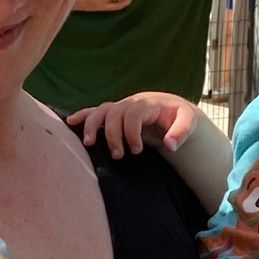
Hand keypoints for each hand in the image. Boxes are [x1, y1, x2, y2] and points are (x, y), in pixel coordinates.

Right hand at [68, 90, 195, 156]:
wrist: (170, 109)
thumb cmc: (178, 117)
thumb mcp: (188, 120)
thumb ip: (181, 132)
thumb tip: (170, 146)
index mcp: (146, 103)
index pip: (133, 114)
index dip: (131, 132)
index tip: (136, 150)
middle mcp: (130, 103)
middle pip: (114, 113)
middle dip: (112, 135)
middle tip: (118, 155)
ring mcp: (119, 107)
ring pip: (101, 111)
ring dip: (92, 126)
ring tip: (88, 144)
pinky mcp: (113, 114)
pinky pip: (94, 111)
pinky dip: (82, 115)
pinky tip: (70, 122)